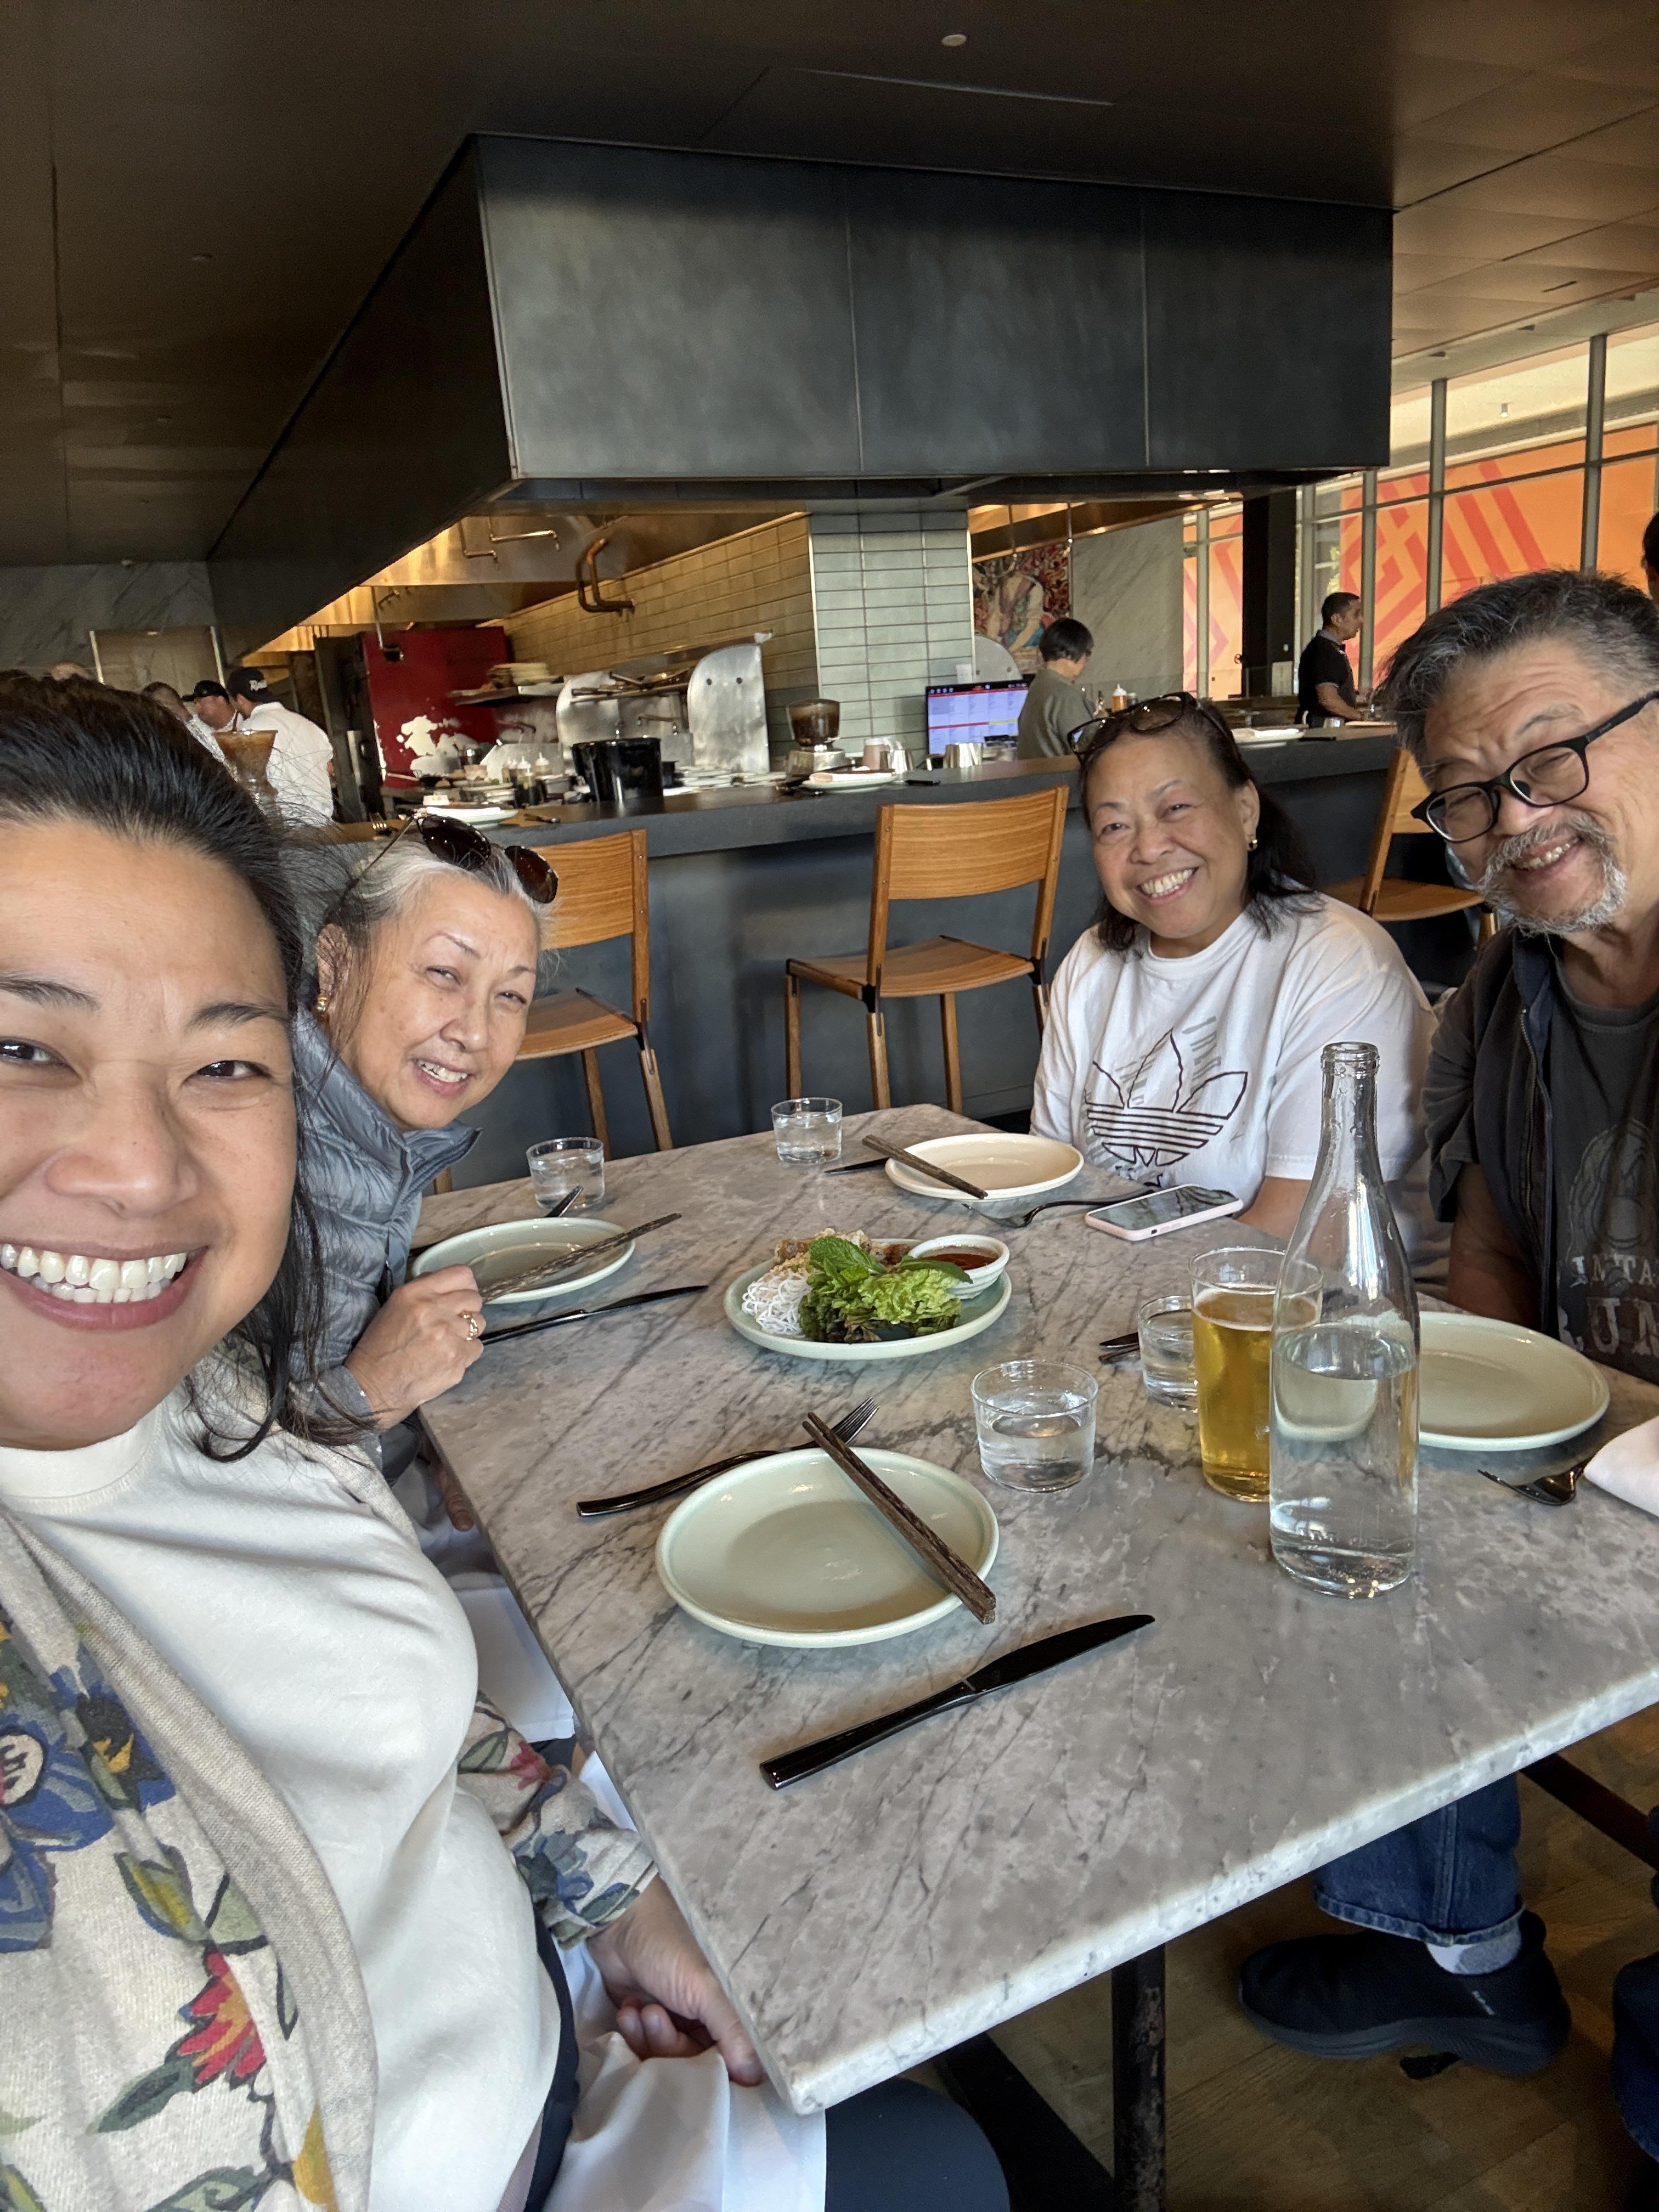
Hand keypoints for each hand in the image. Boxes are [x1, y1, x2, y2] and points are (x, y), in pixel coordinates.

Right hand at [345, 1266, 483, 1428]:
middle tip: (452, 1322)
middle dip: (467, 1309)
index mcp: (416, 1294)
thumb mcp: (394, 1306)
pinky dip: (466, 1353)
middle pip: (474, 1299)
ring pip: (479, 1323)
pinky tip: (447, 1358)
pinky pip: (477, 1347)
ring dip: (468, 1331)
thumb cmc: (381, 1346)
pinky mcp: (457, 1359)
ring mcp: (448, 1335)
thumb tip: (449, 1286)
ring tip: (447, 1342)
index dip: (465, 1285)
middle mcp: (434, 1310)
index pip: (461, 1275)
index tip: (461, 1295)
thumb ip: (424, 1291)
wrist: (374, 1386)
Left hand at [587, 1880, 762, 2085]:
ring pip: (667, 2059)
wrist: (619, 1922)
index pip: (734, 2058)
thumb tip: (755, 2078)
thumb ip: (732, 2032)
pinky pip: (645, 2049)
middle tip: (654, 2016)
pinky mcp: (649, 2022)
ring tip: (640, 2009)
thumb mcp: (706, 1988)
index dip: (719, 2071)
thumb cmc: (668, 1946)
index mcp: (730, 2007)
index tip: (699, 2073)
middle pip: (695, 2064)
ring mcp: (677, 2020)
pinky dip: (635, 2033)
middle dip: (670, 2045)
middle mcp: (707, 2018)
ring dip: (650, 2038)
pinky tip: (628, 2010)